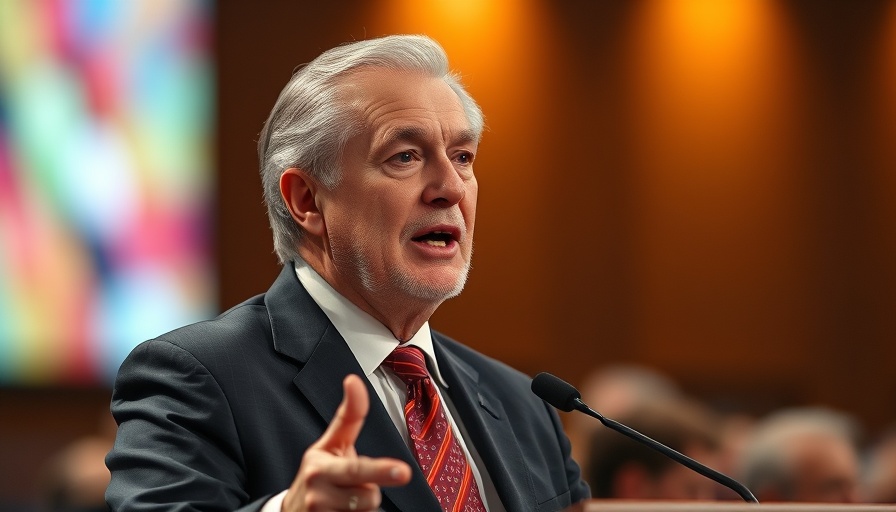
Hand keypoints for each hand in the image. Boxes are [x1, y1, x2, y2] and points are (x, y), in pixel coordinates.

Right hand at [282, 374, 411, 510]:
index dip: (380, 470)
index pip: (356, 468)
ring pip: (367, 510)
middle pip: (369, 494)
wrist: (293, 509)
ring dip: (364, 505)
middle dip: (373, 490)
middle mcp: (318, 491)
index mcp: (320, 466)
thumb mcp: (330, 443)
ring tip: (346, 498)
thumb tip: (354, 380)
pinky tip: (342, 511)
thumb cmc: (319, 472)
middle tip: (395, 478)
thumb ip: (348, 416)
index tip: (402, 471)